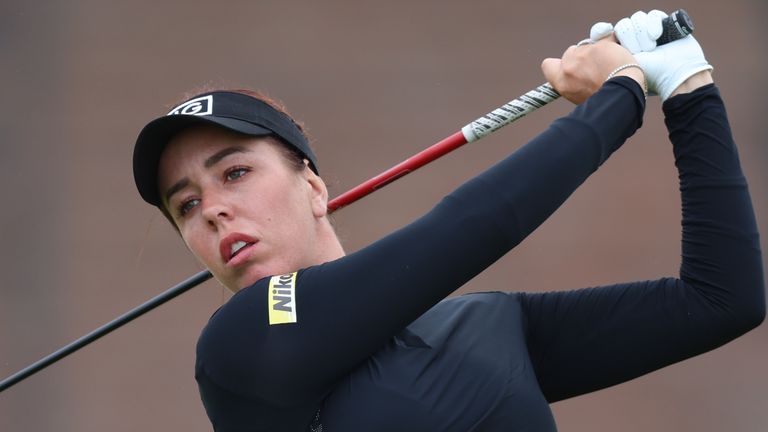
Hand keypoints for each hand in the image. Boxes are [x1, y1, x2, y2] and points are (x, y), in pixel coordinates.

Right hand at [541, 39, 643, 104]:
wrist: (623, 94)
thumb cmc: (605, 100)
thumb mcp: (581, 96)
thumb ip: (575, 82)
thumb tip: (581, 74)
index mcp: (562, 82)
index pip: (548, 65)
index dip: (557, 64)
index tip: (568, 67)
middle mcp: (569, 68)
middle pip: (570, 53)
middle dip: (581, 57)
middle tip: (596, 69)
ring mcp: (583, 55)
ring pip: (588, 46)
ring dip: (597, 52)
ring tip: (610, 66)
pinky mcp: (599, 46)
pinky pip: (605, 40)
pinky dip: (611, 46)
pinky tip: (618, 56)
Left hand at [593, 10, 713, 100]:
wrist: (675, 75)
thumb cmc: (648, 77)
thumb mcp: (620, 68)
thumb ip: (603, 58)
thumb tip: (589, 45)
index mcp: (620, 50)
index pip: (605, 32)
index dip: (601, 30)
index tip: (602, 32)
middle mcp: (634, 39)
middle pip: (622, 25)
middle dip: (630, 38)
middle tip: (639, 52)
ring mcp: (649, 32)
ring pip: (637, 19)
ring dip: (642, 34)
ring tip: (650, 49)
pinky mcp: (664, 24)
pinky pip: (652, 15)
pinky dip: (654, 24)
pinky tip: (657, 37)